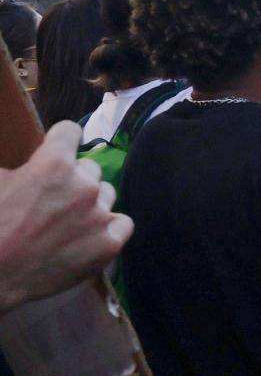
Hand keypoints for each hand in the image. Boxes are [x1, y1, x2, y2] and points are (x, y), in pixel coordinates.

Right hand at [0, 123, 131, 313]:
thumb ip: (22, 167)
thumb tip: (33, 166)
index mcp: (53, 162)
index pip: (70, 131)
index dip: (60, 141)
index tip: (58, 149)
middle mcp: (84, 184)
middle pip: (89, 168)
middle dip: (73, 179)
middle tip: (54, 200)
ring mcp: (99, 215)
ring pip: (107, 195)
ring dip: (91, 203)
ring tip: (68, 222)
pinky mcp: (110, 243)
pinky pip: (123, 223)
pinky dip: (109, 228)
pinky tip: (89, 235)